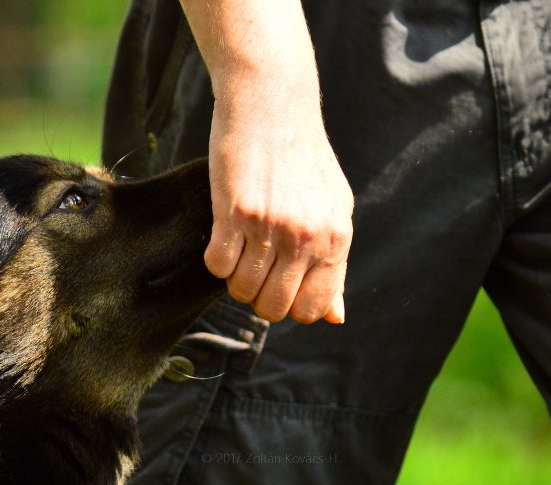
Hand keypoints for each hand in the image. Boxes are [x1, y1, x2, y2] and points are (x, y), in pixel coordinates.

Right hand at [204, 87, 352, 323]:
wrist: (271, 101)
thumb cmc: (300, 156)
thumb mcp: (332, 208)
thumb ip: (334, 264)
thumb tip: (335, 318)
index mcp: (336, 237)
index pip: (312, 308)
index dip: (289, 305)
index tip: (278, 283)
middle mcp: (307, 236)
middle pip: (275, 308)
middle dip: (258, 297)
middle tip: (253, 267)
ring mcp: (271, 225)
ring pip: (242, 290)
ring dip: (234, 278)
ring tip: (238, 248)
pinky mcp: (235, 211)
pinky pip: (217, 266)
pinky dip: (215, 259)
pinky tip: (223, 233)